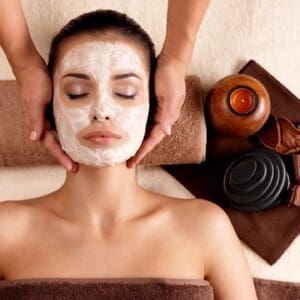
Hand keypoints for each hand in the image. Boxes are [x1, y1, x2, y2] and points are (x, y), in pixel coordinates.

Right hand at [15, 56, 77, 171]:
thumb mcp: (35, 101)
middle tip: (77, 167)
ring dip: (69, 146)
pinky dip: (70, 132)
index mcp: (38, 123)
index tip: (71, 167)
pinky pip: (63, 125)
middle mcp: (44, 122)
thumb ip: (35, 119)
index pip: (51, 145)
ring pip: (60, 136)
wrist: (33, 66)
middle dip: (66, 156)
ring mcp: (50, 116)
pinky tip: (78, 136)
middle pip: (57, 143)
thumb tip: (33, 138)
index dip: (61, 156)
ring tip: (79, 155)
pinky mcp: (55, 109)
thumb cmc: (33, 82)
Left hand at [127, 53, 185, 167]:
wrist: (171, 58)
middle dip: (139, 150)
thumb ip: (168, 113)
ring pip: (145, 130)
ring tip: (125, 150)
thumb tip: (166, 132)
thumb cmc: (171, 75)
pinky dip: (135, 128)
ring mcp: (157, 110)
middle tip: (127, 161)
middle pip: (149, 138)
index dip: (144, 151)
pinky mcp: (151, 103)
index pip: (154, 139)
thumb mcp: (170, 95)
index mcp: (167, 116)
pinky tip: (127, 131)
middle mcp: (162, 116)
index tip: (133, 162)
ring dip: (136, 140)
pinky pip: (143, 120)